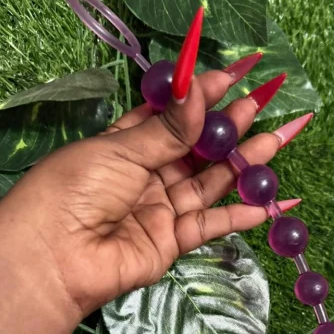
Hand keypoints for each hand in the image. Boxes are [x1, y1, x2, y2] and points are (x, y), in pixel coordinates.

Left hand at [0, 70, 289, 324]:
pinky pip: (210, 225)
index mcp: (127, 145)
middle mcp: (148, 174)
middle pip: (197, 149)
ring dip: (242, 164)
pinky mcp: (172, 241)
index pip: (172, 115)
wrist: (57, 256)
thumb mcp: (121, 151)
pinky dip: (238, 216)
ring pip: (210, 183)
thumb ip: (167, 129)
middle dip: (230, 127)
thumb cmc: (77, 190)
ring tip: (276, 141)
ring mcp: (162, 209)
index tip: (234, 76)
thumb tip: (198, 90)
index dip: (202, 96)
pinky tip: (268, 203)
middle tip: (262, 103)